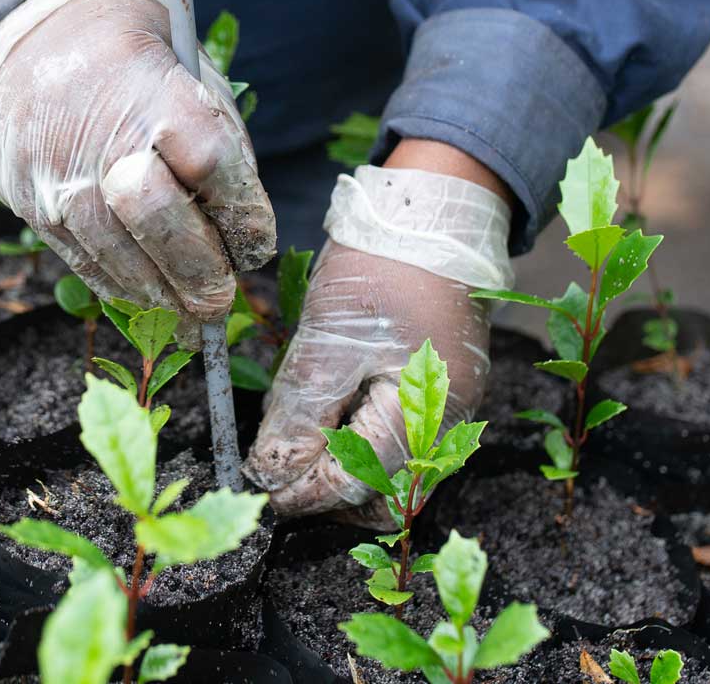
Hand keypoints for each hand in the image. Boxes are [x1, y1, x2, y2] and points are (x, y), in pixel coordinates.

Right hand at [0, 0, 275, 324]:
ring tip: (188, 317)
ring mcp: (58, 176)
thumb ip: (219, 138)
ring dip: (160, 296)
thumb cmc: (127, 53)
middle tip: (221, 301)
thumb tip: (240, 223)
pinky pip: (81, 260)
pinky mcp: (29, 203)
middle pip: (161, 223)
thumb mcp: (188, 67)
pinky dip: (119, 286)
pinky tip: (145, 295)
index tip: (257, 246)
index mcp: (154, 95)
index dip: (244, 218)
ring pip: (118, 256)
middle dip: (200, 274)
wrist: (24, 35)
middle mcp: (102, 140)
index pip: (214, 168)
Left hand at [245, 162, 511, 521]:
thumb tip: (271, 475)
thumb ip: (301, 415)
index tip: (260, 484)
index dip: (303, 494)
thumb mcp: (326, 340)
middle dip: (327, 492)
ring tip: (299, 431)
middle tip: (277, 462)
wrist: (434, 214)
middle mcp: (447, 426)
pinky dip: (359, 439)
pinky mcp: (441, 392)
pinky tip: (328, 410)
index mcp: (424, 414)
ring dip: (341, 467)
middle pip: (383, 494)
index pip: (358, 486)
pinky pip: (399, 439)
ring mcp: (449, 410)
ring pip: (391, 471)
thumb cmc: (382, 267)